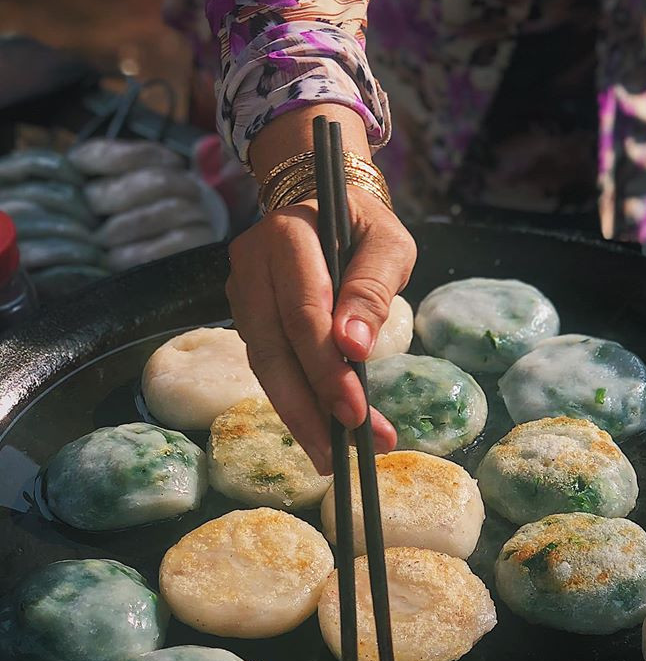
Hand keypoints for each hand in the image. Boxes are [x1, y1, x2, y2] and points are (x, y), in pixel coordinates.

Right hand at [226, 184, 416, 473]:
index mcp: (287, 238)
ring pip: (264, 366)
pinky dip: (295, 401)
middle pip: (273, 350)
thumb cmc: (363, 224)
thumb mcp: (389, 244)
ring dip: (299, 415)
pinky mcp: (246, 317)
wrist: (322, 203)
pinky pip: (268, 366)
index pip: (303, 313)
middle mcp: (251, 266)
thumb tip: (354, 348)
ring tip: (333, 457)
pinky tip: (321, 430)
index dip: (326, 368)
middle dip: (307, 408)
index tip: (355, 412)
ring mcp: (242, 293)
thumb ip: (372, 290)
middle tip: (339, 455)